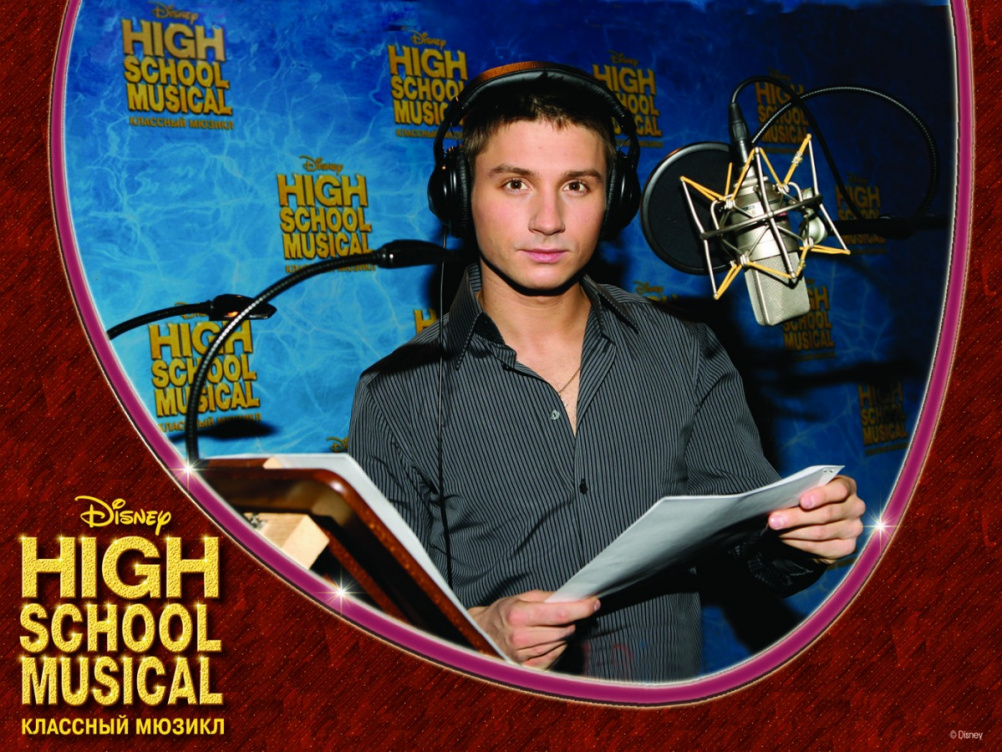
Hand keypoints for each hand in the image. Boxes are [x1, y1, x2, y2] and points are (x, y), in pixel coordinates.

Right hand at [469, 590, 599, 669]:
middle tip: (568, 614)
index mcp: (519, 615)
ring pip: (560, 645)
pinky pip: (554, 659)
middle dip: (572, 621)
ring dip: (563, 635)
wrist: (480, 634)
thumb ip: (546, 598)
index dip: (581, 608)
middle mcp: (520, 638)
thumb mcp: (519, 597)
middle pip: (564, 631)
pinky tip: (549, 641)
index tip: (594, 603)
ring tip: (551, 627)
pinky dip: (557, 648)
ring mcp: (523, 657)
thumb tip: (571, 598)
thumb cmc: (502, 613)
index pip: (560, 614)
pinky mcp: (526, 669)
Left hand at [767, 476, 865, 564]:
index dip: (821, 495)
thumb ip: (802, 491)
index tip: (803, 501)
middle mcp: (855, 507)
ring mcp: (853, 529)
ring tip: (775, 528)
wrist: (819, 520)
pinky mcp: (847, 547)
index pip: (839, 490)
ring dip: (794, 531)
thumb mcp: (809, 489)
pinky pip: (820, 547)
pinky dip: (798, 543)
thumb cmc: (811, 498)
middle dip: (796, 517)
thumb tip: (781, 498)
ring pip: (821, 532)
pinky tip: (784, 538)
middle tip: (774, 519)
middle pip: (826, 514)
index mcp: (847, 487)